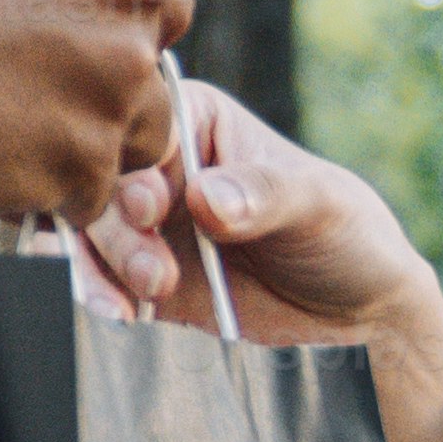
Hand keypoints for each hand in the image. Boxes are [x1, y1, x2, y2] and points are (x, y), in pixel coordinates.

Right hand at [0, 0, 192, 219]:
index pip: (161, 0)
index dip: (109, 36)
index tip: (56, 52)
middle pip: (153, 71)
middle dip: (100, 96)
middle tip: (17, 100)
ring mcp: (118, 78)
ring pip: (134, 139)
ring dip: (80, 149)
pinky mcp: (89, 159)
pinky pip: (90, 195)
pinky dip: (44, 194)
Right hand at [74, 81, 442, 441]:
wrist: (356, 314)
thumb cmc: (346, 234)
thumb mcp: (319, 203)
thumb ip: (265, 194)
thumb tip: (206, 198)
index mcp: (196, 123)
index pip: (142, 133)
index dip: (135, 168)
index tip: (149, 209)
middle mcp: (162, 170)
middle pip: (102, 185)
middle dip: (116, 233)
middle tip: (157, 277)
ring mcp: (147, 227)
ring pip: (87, 234)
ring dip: (95, 270)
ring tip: (126, 311)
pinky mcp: (140, 280)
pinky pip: (97, 281)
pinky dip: (95, 298)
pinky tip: (116, 318)